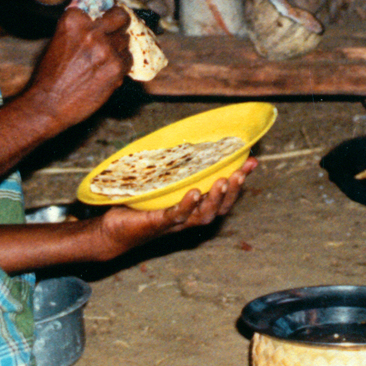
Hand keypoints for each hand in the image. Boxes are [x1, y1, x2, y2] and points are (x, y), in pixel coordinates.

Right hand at [16, 5, 132, 131]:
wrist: (48, 104)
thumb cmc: (50, 75)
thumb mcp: (59, 40)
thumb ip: (79, 28)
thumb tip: (102, 20)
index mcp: (74, 19)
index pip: (100, 6)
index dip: (102, 16)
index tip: (102, 21)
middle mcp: (91, 30)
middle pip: (121, 17)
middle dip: (120, 23)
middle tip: (116, 32)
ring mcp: (106, 48)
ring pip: (125, 41)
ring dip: (118, 49)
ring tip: (102, 62)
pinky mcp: (117, 67)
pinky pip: (128, 60)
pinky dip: (121, 66)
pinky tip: (106, 73)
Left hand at [91, 159, 257, 258]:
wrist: (114, 229)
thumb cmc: (137, 204)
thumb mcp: (160, 183)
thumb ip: (173, 167)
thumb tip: (182, 136)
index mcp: (194, 207)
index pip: (223, 195)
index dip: (239, 181)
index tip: (251, 161)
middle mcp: (189, 217)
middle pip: (220, 208)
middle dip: (232, 190)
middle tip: (240, 173)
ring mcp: (175, 222)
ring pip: (204, 215)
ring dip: (215, 198)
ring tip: (222, 181)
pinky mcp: (157, 223)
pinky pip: (177, 216)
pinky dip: (187, 205)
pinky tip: (194, 193)